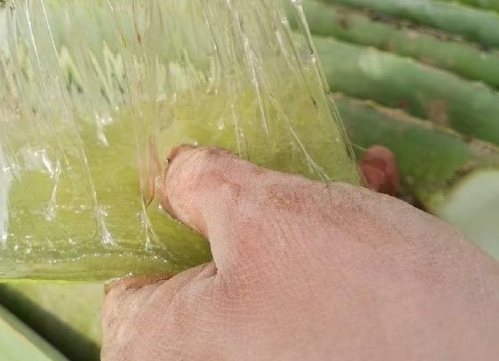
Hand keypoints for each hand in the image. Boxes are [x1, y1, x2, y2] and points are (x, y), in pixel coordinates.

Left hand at [102, 145, 498, 360]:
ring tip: (349, 175)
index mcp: (169, 345)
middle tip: (277, 165)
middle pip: (208, 261)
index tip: (195, 175)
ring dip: (310, 210)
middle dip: (251, 202)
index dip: (160, 214)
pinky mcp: (330, 348)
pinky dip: (344, 241)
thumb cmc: (356, 298)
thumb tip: (172, 169)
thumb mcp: (264, 214)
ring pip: (271, 265)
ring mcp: (276, 357)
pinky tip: (379, 191)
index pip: (129, 275)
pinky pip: (316, 289)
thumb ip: (200, 183)